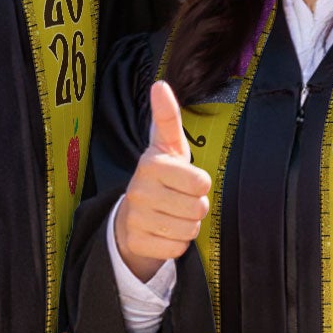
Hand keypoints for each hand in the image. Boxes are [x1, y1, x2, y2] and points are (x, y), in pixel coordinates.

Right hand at [113, 80, 211, 281]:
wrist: (132, 216)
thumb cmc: (161, 177)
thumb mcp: (167, 147)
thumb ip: (167, 117)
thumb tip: (160, 84)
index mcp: (151, 164)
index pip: (200, 182)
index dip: (200, 184)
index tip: (187, 180)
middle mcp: (139, 190)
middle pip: (198, 208)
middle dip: (196, 207)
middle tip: (180, 200)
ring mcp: (135, 217)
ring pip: (188, 229)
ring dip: (187, 225)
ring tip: (172, 215)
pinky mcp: (136, 242)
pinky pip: (176, 248)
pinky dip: (176, 244)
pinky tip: (163, 232)